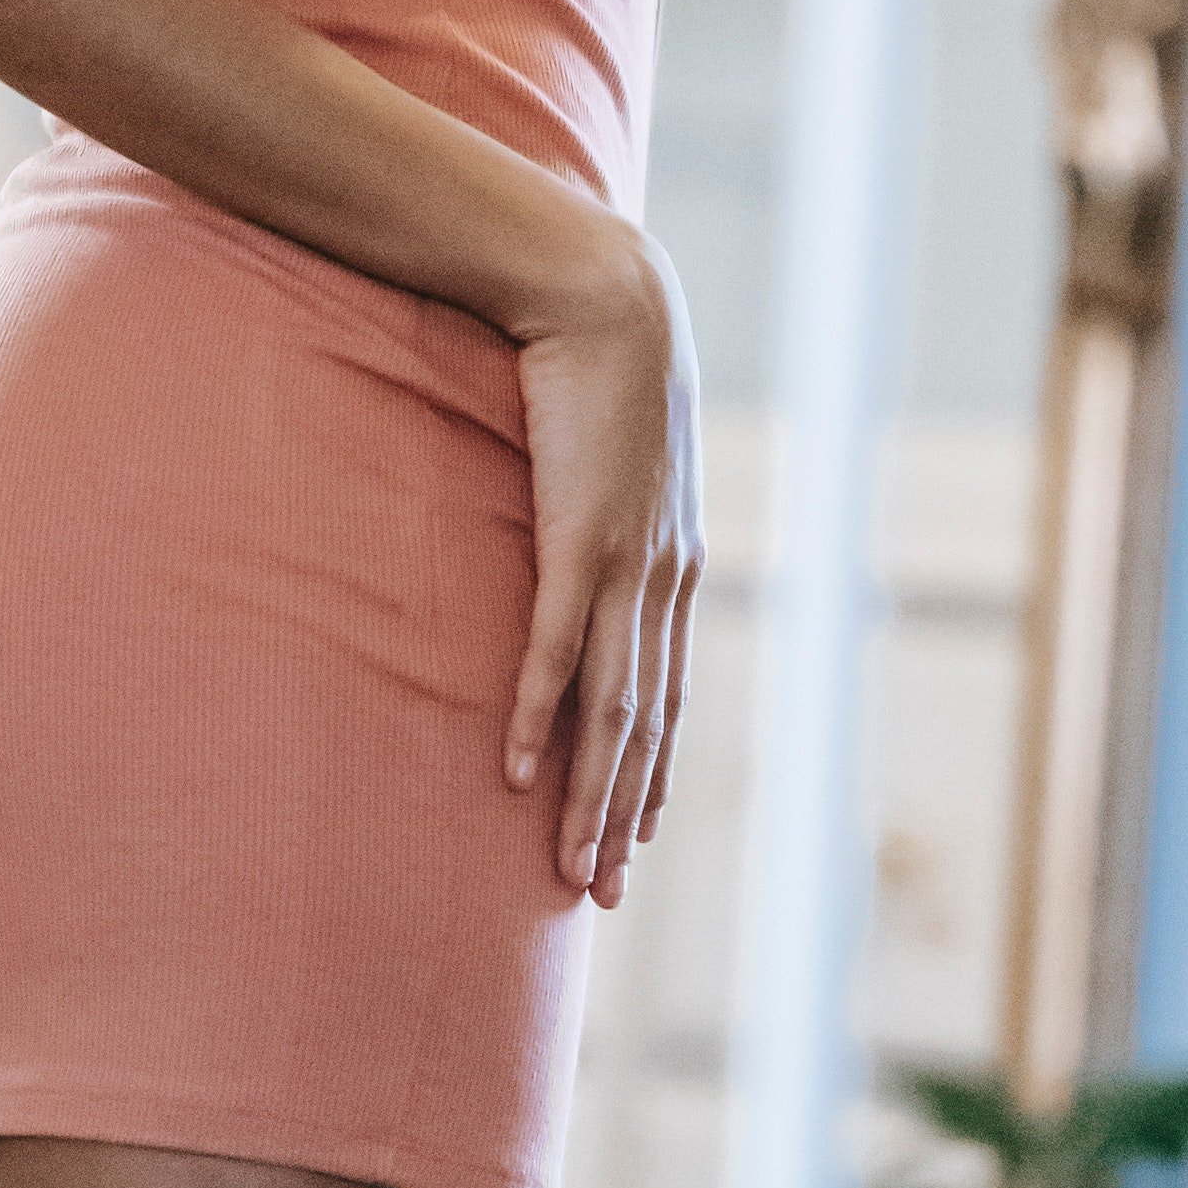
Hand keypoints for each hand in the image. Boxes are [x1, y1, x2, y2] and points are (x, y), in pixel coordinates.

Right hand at [504, 229, 701, 906]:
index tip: (636, 836)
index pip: (665, 694)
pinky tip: (516, 771)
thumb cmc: (602, 365)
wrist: (607, 294)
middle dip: (624, 815)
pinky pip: (557, 647)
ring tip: (568, 867)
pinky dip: (538, 715)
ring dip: (589, 795)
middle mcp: (661, 578)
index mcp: (671, 564)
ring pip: (612, 708)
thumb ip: (603, 505)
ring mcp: (626, 562)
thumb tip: (580, 533)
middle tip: (600, 893)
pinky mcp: (581, 536)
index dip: (652, 772)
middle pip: (645, 725)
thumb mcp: (614, 455)